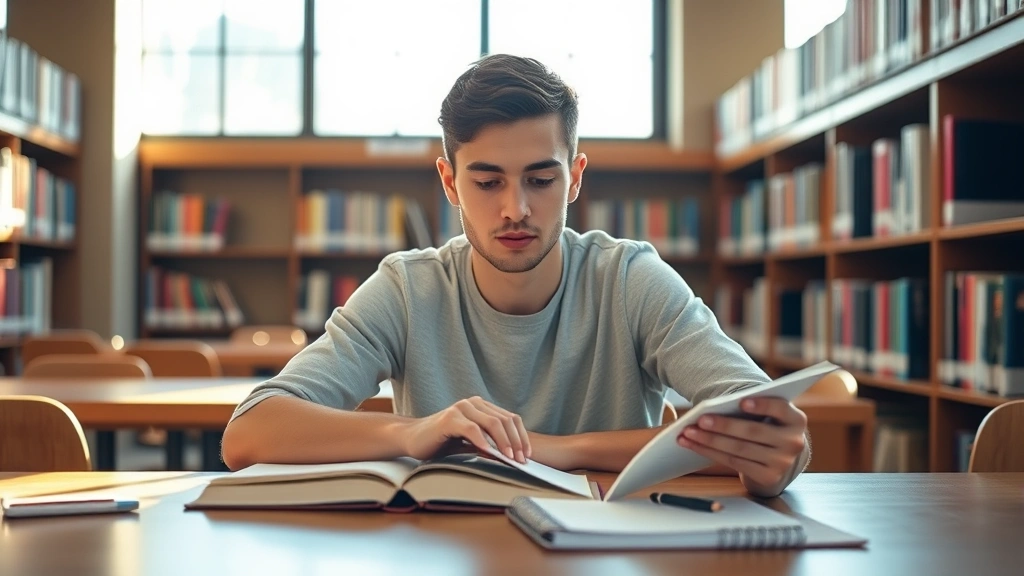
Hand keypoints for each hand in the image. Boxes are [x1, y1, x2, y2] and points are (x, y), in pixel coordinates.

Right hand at [402, 396, 530, 462]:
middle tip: (522, 460)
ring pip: (492, 423)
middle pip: (505, 420)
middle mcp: (473, 403)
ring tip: (510, 458)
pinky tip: (490, 453)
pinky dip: (484, 442)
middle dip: (516, 442)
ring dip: (505, 443)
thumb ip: (488, 444)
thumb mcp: (470, 443)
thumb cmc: (441, 442)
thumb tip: (511, 457)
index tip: (527, 455)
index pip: (510, 418)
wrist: (412, 439)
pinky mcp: (450, 418)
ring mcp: (461, 408)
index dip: (522, 436)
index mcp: (481, 406)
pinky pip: (472, 429)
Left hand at [677, 397, 807, 496]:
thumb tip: (716, 407)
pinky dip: (710, 452)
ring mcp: (782, 463)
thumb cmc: (768, 427)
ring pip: (740, 449)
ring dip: (709, 440)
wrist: (781, 459)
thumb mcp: (771, 416)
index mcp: (796, 420)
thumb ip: (756, 408)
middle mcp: (794, 442)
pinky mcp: (768, 477)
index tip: (741, 401)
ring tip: (688, 432)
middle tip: (700, 419)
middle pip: (753, 431)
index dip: (762, 406)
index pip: (780, 409)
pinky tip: (694, 445)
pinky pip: (734, 463)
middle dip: (724, 425)